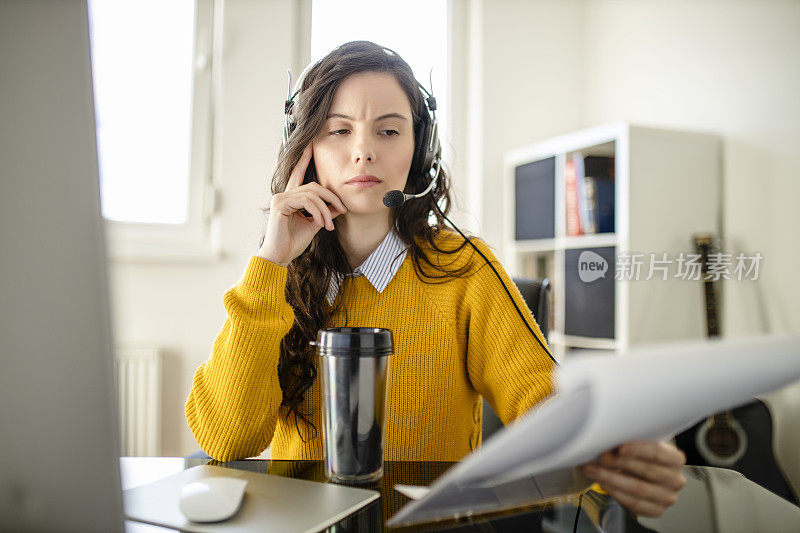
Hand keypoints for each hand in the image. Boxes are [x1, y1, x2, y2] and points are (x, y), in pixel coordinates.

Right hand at [257, 143, 346, 265]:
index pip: (298, 174)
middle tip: (342, 210)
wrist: (280, 256)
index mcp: (291, 198)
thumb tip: (338, 205)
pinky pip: (306, 201)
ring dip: (325, 209)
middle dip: (331, 197)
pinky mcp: (280, 204)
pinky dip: (318, 212)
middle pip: (313, 186)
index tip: (311, 146)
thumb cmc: (293, 243)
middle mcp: (284, 195)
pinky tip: (321, 223)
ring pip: (312, 194)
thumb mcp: (314, 224)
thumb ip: (324, 212)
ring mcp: (280, 198)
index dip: (304, 160)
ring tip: (329, 225)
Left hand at [582, 441, 686, 517]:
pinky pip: (634, 504)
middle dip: (620, 463)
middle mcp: (676, 480)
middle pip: (646, 471)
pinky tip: (603, 484)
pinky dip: (616, 493)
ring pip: (637, 489)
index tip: (620, 448)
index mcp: (676, 459)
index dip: (638, 450)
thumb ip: (630, 442)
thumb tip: (608, 438)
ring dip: (611, 478)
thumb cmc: (642, 456)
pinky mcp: (656, 511)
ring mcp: (667, 498)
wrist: (645, 475)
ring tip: (593, 470)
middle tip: (600, 457)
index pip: (658, 453)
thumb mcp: (641, 445)